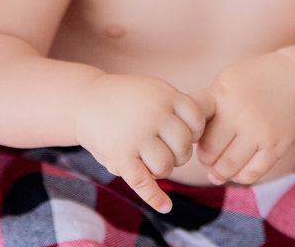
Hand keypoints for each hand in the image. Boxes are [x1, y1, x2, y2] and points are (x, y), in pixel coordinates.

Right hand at [75, 74, 207, 213]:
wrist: (84, 101)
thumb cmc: (127, 98)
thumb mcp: (155, 89)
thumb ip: (179, 105)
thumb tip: (209, 125)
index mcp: (165, 96)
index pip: (197, 122)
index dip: (194, 132)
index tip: (181, 133)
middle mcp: (153, 115)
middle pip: (183, 147)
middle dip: (178, 154)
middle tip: (164, 149)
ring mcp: (136, 137)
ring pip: (166, 167)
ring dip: (162, 169)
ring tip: (151, 161)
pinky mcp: (120, 157)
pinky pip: (143, 183)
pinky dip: (155, 197)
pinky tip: (165, 206)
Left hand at [190, 52, 294, 185]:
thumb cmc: (254, 83)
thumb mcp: (227, 81)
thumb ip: (207, 103)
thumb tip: (185, 132)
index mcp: (221, 95)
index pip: (193, 121)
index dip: (186, 133)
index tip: (190, 136)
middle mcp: (239, 114)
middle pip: (209, 150)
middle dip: (204, 158)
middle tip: (206, 158)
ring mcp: (258, 132)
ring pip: (229, 166)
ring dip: (219, 172)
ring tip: (217, 171)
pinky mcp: (276, 146)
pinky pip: (252, 173)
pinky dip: (241, 177)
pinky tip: (237, 173)